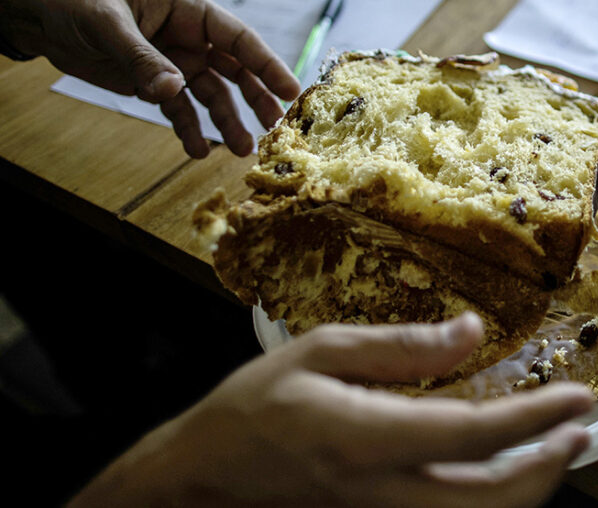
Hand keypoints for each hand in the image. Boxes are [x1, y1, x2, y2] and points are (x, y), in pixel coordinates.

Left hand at [1, 0, 299, 157]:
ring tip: (240, 150)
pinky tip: (194, 150)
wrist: (39, 18)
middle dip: (255, 98)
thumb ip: (142, 59)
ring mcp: (174, 62)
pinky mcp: (154, 84)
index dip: (266, 63)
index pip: (236, 37)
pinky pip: (179, 109)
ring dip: (226, 122)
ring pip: (211, 94)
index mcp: (185, 10)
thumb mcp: (108, 25)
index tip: (290, 90)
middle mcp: (187, 37)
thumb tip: (172, 89)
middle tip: (274, 126)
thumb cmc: (74, 1)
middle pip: (234, 69)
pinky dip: (187, 129)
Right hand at [69, 313, 594, 506]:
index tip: (578, 398)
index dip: (536, 417)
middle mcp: (382, 493)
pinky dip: (491, 503)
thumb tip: (471, 330)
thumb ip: (400, 346)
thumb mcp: (318, 353)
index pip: (474, 434)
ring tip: (555, 452)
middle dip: (549, 470)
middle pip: (491, 503)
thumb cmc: (253, 411)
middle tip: (580, 433)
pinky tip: (503, 474)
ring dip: (529, 492)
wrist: (205, 480)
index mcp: (366, 439)